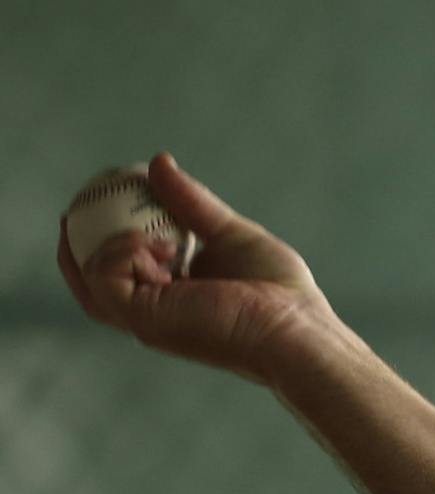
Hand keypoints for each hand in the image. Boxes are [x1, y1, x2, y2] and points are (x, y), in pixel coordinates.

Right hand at [56, 152, 341, 385]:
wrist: (297, 329)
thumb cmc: (281, 294)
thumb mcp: (231, 233)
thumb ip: (193, 203)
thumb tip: (158, 163)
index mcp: (171, 297)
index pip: (117, 269)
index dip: (98, 234)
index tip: (98, 197)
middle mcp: (153, 312)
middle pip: (88, 276)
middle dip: (76, 237)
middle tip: (81, 202)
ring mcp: (145, 319)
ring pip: (89, 275)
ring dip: (111, 241)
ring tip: (159, 239)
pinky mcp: (145, 320)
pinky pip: (104, 276)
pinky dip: (121, 251)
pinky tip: (160, 248)